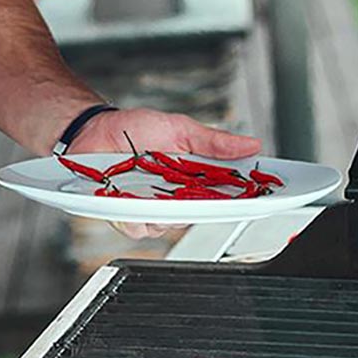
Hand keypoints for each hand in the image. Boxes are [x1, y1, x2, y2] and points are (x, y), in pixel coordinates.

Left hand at [69, 107, 261, 239]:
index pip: (226, 197)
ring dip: (164, 210)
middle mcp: (174, 199)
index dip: (245, 200)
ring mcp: (150, 210)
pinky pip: (138, 228)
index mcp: (193, 180)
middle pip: (200, 216)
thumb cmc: (135, 129)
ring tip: (155, 187)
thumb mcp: (180, 129)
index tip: (263, 197)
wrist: (95, 130)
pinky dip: (136, 215)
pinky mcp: (125, 216)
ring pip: (168, 226)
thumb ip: (213, 142)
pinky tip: (131, 198)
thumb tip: (251, 145)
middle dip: (202, 206)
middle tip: (197, 189)